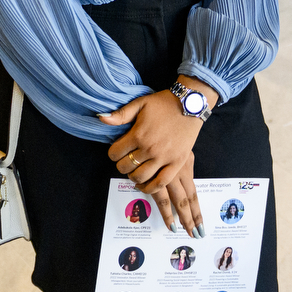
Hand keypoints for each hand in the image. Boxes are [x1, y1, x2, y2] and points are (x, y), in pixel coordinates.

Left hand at [101, 90, 205, 235]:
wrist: (190, 105)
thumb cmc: (164, 103)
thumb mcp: (140, 103)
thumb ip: (121, 114)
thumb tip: (101, 118)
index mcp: (138, 134)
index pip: (115, 153)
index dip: (113, 153)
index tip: (118, 150)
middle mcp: (149, 148)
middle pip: (126, 167)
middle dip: (122, 165)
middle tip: (127, 160)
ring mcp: (164, 157)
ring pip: (141, 177)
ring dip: (134, 177)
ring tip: (135, 171)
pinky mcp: (177, 163)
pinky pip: (160, 182)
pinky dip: (150, 188)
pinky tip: (145, 185)